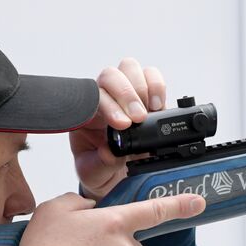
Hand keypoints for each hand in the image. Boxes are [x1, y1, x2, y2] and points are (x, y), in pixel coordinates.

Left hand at [72, 57, 166, 201]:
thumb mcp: (93, 173)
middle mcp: (105, 99)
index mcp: (86, 114)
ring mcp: (126, 95)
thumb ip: (100, 164)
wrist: (115, 176)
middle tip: (138, 118)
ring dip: (143, 87)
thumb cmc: (99, 169)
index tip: (123, 125)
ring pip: (130, 69)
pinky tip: (159, 106)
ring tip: (151, 111)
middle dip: (127, 94)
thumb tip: (109, 152)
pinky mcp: (147, 98)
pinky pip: (152, 77)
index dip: (110, 106)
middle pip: (111, 74)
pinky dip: (158, 87)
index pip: (94, 96)